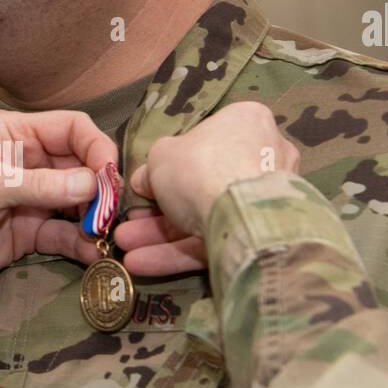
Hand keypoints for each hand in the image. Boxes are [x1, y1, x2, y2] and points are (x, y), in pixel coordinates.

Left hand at [0, 109, 116, 286]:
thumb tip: (94, 184)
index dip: (97, 148)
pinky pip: (65, 235)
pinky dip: (81, 243)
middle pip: (82, 167)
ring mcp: (32, 199)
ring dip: (95, 218)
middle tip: (112, 213)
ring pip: (78, 203)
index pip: (72, 129)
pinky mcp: (30, 233)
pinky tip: (95, 253)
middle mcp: (30, 162)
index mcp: (17, 134)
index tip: (111, 177)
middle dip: (101, 188)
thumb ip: (42, 186)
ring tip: (106, 235)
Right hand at [113, 102, 299, 276]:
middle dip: (158, 208)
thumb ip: (152, 168)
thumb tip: (144, 180)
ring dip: (160, 234)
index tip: (146, 183)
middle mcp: (263, 160)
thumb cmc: (199, 166)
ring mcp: (263, 203)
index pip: (207, 142)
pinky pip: (212, 241)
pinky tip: (139, 263)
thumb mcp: (161, 156)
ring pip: (203, 217)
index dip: (171, 164)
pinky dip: (177, 253)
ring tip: (124, 244)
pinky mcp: (258, 238)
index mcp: (247, 124)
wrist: (237, 212)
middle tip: (130, 219)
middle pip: (201, 185)